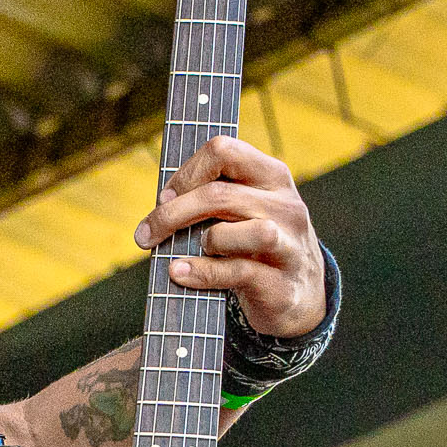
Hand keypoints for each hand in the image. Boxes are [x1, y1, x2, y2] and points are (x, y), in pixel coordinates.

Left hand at [133, 135, 325, 337]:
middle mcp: (285, 205)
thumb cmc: (255, 246)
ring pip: (240, 230)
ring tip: (187, 254)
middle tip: (146, 234)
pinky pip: (237, 271)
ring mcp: (288, 244)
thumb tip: (163, 201)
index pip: (224, 151)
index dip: (185, 173)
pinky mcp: (280, 282)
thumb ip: (212, 197)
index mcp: (272, 176)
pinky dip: (202, 272)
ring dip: (203, 240)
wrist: (300, 295)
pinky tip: (180, 273)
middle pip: (219, 194)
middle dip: (172, 214)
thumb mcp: (243, 211)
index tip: (164, 198)